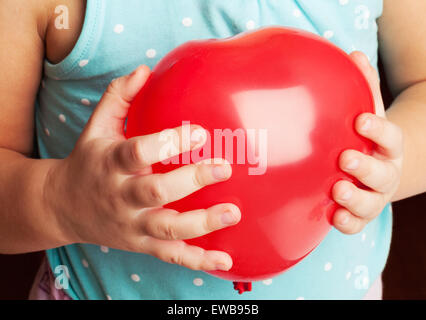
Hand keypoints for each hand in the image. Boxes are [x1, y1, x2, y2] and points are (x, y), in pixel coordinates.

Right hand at [44, 65, 240, 270]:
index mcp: (111, 163)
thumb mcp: (96, 127)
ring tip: (233, 212)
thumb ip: (118, 97)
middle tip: (224, 167)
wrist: (62, 206)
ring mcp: (132, 224)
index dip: (168, 143)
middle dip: (191, 180)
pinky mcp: (141, 244)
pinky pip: (171, 256)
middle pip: (157, 192)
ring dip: (202, 223)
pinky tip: (225, 261)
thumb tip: (143, 70)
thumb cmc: (87, 162)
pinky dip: (198, 260)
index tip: (200, 132)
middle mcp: (121, 196)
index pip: (138, 152)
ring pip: (167, 228)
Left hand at [332, 52, 403, 233]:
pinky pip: (357, 223)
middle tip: (345, 158)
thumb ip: (362, 85)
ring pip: (372, 202)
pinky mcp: (360, 214)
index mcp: (387, 145)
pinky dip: (348, 222)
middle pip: (382, 173)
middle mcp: (385, 171)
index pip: (390, 137)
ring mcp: (374, 195)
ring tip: (337, 189)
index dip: (378, 129)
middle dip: (365, 167)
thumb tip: (352, 53)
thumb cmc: (364, 136)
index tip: (361, 120)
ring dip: (356, 198)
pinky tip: (333, 217)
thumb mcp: (366, 111)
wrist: (374, 166)